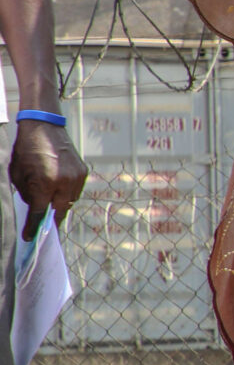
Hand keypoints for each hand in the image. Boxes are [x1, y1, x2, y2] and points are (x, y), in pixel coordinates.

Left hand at [8, 122, 85, 241]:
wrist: (44, 127)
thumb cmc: (26, 150)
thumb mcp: (18, 175)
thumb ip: (27, 194)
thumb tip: (35, 209)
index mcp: (45, 182)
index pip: (39, 213)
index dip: (33, 227)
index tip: (29, 237)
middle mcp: (64, 182)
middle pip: (58, 212)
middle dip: (49, 221)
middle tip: (41, 228)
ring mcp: (76, 177)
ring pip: (69, 203)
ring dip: (59, 207)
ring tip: (50, 209)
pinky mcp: (83, 172)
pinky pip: (75, 191)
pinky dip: (66, 195)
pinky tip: (58, 193)